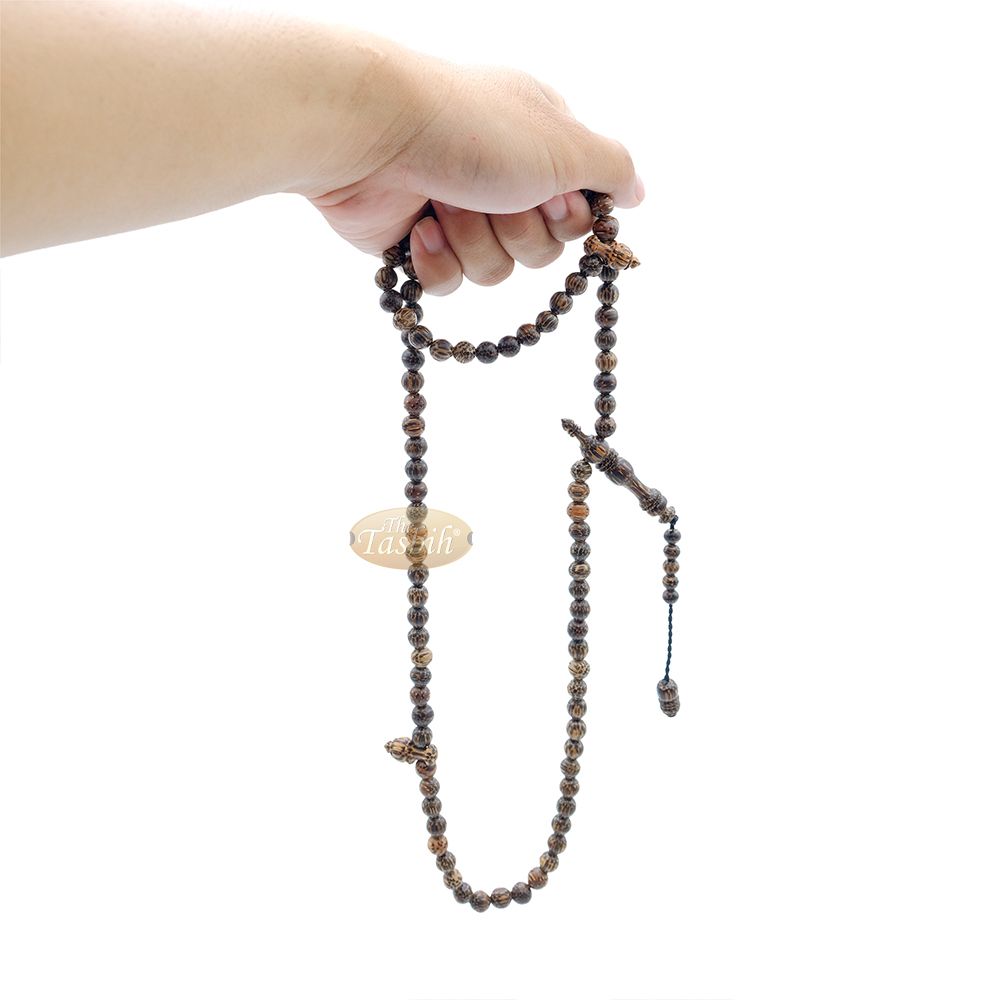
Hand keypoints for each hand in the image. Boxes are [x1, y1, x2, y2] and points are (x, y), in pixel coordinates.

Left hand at [295, 58, 642, 294]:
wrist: (373, 133)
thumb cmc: (473, 129)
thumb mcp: (566, 143)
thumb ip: (613, 169)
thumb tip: (638, 193)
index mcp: (542, 146)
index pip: (583, 213)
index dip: (569, 218)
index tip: (550, 197)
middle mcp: (504, 177)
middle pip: (541, 250)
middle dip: (518, 230)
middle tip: (493, 195)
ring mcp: (459, 211)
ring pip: (495, 271)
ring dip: (474, 241)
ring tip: (445, 201)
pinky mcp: (418, 241)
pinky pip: (449, 284)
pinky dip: (437, 260)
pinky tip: (419, 227)